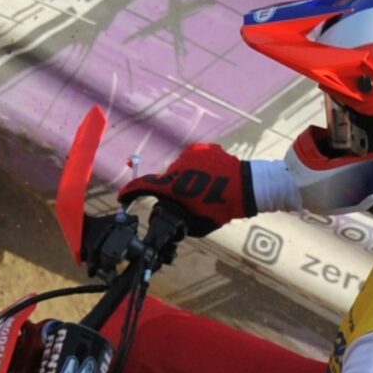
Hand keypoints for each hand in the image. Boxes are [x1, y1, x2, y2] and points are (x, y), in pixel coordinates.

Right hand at [121, 142, 254, 233]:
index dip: (130, 192)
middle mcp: (178, 166)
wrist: (249, 186)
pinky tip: (211, 179)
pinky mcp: (202, 149)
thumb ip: (182, 220)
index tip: (123, 197)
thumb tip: (173, 217)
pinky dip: (198, 170)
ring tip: (206, 189)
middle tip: (190, 201)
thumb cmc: (225, 207)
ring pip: (180, 170)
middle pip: (166, 180)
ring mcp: (191, 155)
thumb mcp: (200, 223)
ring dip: (187, 180)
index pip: (145, 186)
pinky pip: (193, 161)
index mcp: (174, 185)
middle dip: (173, 191)